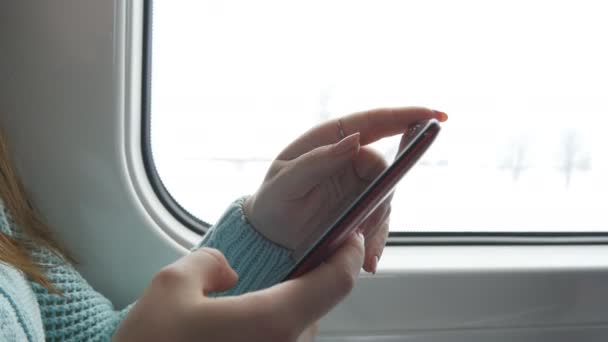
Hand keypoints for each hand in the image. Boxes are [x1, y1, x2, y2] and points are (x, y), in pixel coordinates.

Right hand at [113, 233, 364, 341]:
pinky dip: (266, 334)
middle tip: (271, 269)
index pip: (336, 283)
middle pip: (314, 308)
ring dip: (279, 313)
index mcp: (272, 322)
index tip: (349, 235)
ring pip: (294, 331)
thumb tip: (229, 272)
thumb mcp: (171, 285)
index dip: (349, 254)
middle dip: (299, 284)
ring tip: (237, 308)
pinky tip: (230, 333)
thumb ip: (210, 263)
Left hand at [244, 107, 446, 272]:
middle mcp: (350, 158)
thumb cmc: (272, 204)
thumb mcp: (286, 182)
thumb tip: (355, 140)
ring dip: (376, 223)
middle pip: (386, 167)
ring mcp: (359, 185)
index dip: (407, 115)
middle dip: (382, 195)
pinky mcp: (363, 209)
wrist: (269, 239)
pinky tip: (369, 259)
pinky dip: (377, 240)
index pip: (374, 121)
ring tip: (356, 245)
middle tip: (366, 221)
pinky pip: (382, 221)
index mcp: (331, 139)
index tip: (436, 116)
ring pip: (387, 198)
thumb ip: (318, 160)